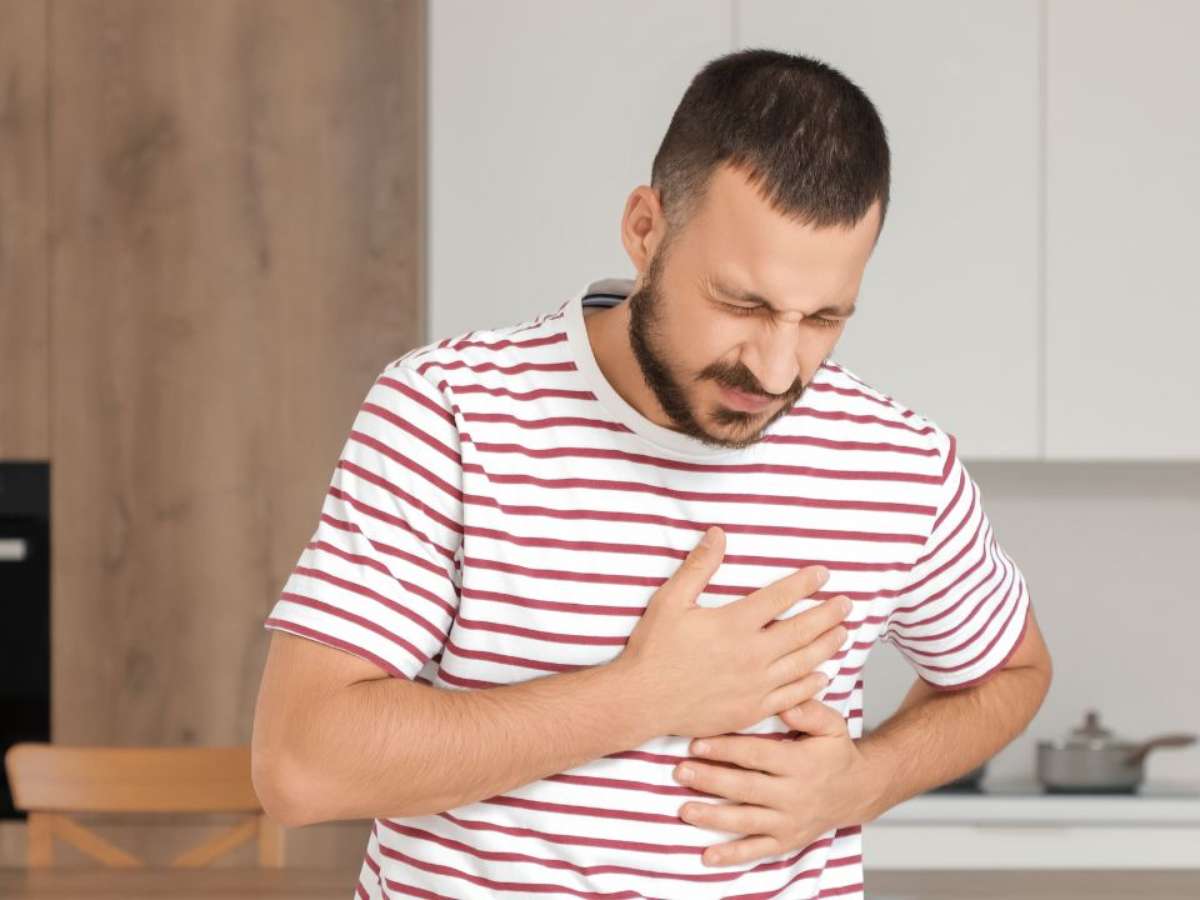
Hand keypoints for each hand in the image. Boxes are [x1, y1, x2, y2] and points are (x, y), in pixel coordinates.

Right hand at [615, 526, 852, 738]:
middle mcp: (752, 654)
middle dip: (828, 614)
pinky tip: (822, 675)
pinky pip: (791, 696)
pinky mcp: (751, 710)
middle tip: (847, 604)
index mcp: (734, 624)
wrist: (641, 701)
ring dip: (827, 646)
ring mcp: (755, 685)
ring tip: (844, 633)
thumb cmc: (653, 649)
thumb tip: (718, 534)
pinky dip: (811, 684)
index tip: (822, 574)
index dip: (804, 583)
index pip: (780, 598)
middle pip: (801, 631)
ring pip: (803, 663)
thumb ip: (699, 566)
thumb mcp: (671, 600)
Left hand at [670, 697, 881, 867]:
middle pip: (746, 788)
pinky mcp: (787, 841)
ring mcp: (790, 821)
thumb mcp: (831, 725)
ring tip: (684, 810)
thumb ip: (809, 711)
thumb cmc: (834, 752)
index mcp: (801, 764)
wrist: (857, 790)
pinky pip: (757, 850)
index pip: (757, 756)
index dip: (725, 750)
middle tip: (680, 772)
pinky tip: (708, 856)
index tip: (696, 743)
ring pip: (747, 820)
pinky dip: (732, 855)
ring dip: (713, 817)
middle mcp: (795, 795)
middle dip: (711, 781)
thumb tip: (784, 703)